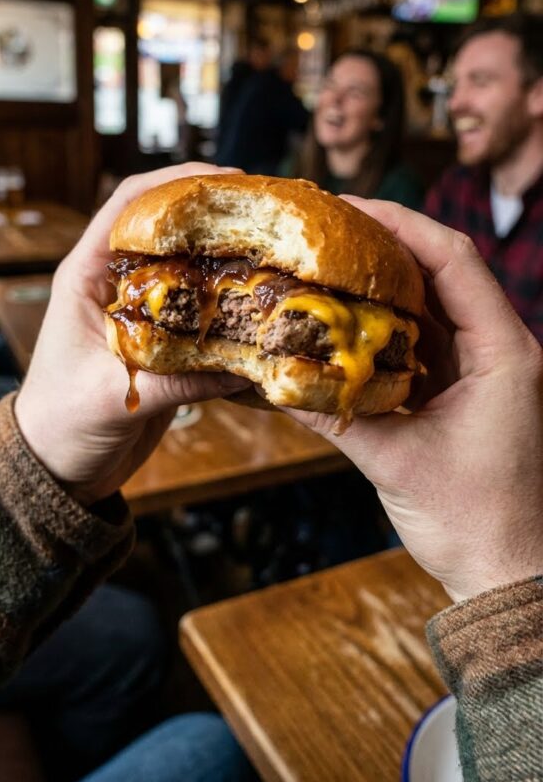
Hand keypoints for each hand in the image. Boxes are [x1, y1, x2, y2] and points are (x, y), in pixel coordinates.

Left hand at [15, 163, 247, 505]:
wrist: (60, 466)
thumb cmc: (62, 423)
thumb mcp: (113, 396)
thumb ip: (175, 377)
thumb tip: (244, 365)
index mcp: (87, 276)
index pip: (128, 205)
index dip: (176, 183)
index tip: (228, 180)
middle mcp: (115, 284)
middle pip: (169, 228)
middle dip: (217, 215)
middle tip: (270, 214)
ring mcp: (142, 312)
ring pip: (191, 268)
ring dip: (229, 259)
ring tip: (278, 253)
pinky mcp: (163, 342)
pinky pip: (202, 312)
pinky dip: (233, 307)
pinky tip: (267, 309)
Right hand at [288, 200, 542, 601]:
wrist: (507, 574)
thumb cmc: (474, 522)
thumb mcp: (396, 462)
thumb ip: (338, 415)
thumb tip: (275, 380)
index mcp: (504, 353)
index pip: (455, 261)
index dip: (401, 225)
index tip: (349, 207)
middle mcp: (500, 349)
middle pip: (443, 271)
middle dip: (385, 244)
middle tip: (326, 228)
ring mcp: (483, 369)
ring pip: (431, 303)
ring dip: (384, 281)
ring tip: (329, 262)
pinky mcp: (464, 390)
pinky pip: (423, 339)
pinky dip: (386, 324)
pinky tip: (345, 318)